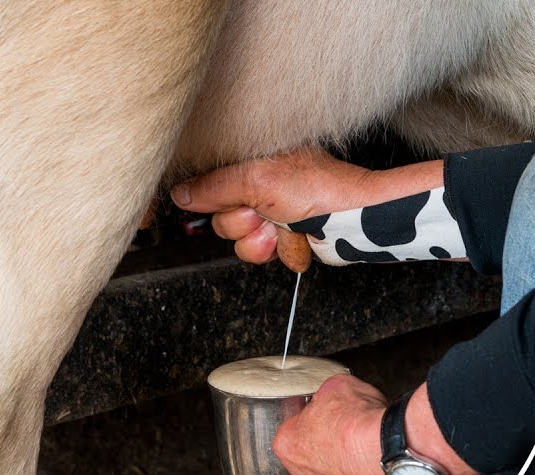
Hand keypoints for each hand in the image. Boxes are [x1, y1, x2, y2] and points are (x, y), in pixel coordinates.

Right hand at [171, 147, 374, 264]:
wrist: (355, 218)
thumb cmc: (317, 188)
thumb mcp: (256, 180)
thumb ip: (213, 187)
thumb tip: (179, 194)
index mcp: (249, 161)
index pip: (209, 184)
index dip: (216, 200)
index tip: (232, 202)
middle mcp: (258, 185)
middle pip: (222, 218)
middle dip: (246, 224)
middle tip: (266, 213)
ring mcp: (273, 211)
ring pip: (242, 242)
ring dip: (264, 241)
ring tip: (285, 228)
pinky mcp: (286, 234)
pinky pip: (267, 253)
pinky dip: (285, 249)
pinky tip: (301, 237)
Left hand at [272, 374, 416, 474]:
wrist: (394, 452)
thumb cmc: (363, 424)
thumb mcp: (337, 387)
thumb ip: (326, 396)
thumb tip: (332, 396)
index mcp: (289, 444)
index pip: (294, 429)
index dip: (315, 419)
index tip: (330, 416)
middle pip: (313, 461)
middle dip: (330, 450)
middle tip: (351, 437)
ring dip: (348, 473)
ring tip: (369, 456)